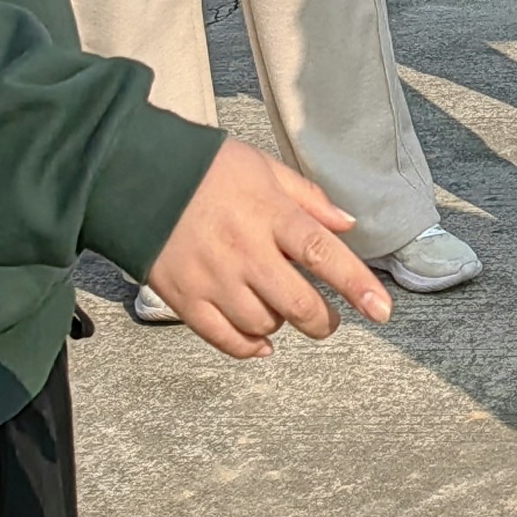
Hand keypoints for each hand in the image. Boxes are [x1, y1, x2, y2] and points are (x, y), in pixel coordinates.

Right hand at [144, 137, 395, 359]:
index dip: (356, 285)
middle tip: (329, 321)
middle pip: (298, 303)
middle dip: (323, 321)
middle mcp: (244, 251)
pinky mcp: (184, 297)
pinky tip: (261, 344)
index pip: (324, 253)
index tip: (381, 311)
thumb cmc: (206, 168)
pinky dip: (247, 348)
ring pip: (263, 323)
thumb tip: (348, 224)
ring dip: (280, 325)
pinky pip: (222, 337)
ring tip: (279, 310)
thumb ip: (308, 199)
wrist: (135, 175)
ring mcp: (213, 278)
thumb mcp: (264, 168)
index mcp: (270, 214)